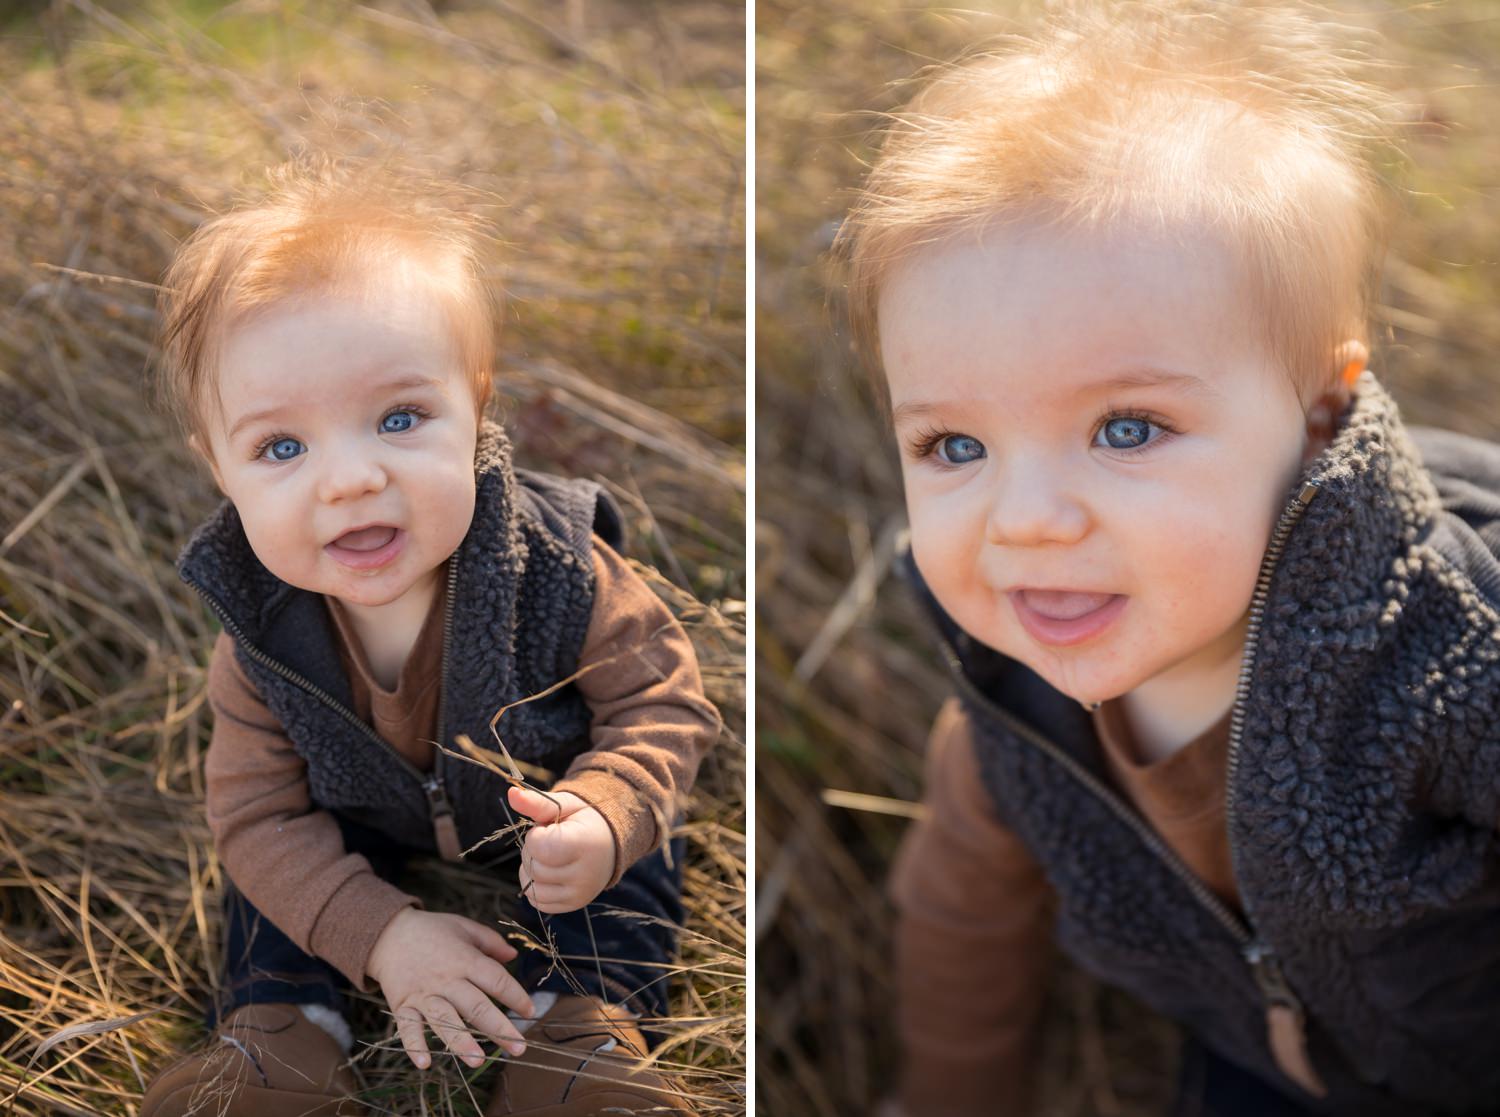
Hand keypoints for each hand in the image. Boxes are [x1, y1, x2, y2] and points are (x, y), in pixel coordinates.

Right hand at [366, 907, 534, 1069]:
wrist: (387, 933)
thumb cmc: (432, 930)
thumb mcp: (464, 927)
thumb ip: (491, 942)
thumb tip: (514, 957)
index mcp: (464, 959)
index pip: (496, 980)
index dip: (516, 996)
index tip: (531, 1011)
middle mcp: (446, 979)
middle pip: (475, 1006)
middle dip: (499, 1029)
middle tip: (518, 1048)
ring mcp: (423, 994)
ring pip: (444, 1021)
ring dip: (461, 1042)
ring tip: (478, 1061)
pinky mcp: (402, 1005)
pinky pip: (407, 1028)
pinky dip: (414, 1046)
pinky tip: (425, 1063)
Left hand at [508, 786, 615, 913]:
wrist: (611, 843)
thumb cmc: (584, 820)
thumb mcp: (564, 805)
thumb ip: (537, 802)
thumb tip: (511, 792)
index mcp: (586, 844)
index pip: (540, 847)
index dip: (536, 835)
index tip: (549, 829)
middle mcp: (585, 875)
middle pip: (533, 868)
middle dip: (532, 851)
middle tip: (551, 841)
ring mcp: (580, 894)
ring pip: (531, 888)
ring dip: (531, 870)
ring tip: (550, 857)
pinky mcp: (573, 905)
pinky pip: (537, 902)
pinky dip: (535, 887)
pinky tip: (550, 871)